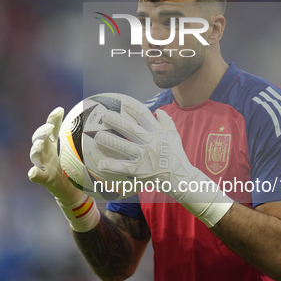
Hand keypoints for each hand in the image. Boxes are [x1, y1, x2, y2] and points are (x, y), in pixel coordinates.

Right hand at [28, 107, 82, 204]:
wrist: (73, 190)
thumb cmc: (76, 167)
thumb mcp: (81, 152)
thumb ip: (86, 141)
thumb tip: (104, 125)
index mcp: (55, 142)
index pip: (51, 127)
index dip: (53, 118)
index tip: (60, 110)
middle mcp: (46, 151)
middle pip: (38, 137)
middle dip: (42, 131)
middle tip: (50, 128)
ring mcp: (43, 164)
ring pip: (34, 154)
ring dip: (35, 149)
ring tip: (39, 145)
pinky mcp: (44, 178)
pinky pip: (36, 175)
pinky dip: (34, 173)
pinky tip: (33, 172)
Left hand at [91, 104, 231, 226]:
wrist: (181, 178)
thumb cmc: (177, 156)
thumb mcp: (174, 136)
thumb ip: (167, 122)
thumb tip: (158, 110)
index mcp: (158, 133)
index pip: (145, 117)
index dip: (133, 108)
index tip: (122, 102)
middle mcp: (150, 143)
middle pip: (131, 130)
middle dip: (117, 122)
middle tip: (105, 116)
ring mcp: (145, 157)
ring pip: (124, 147)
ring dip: (110, 141)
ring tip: (98, 136)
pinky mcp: (140, 171)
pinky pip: (124, 167)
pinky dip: (112, 166)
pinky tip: (101, 163)